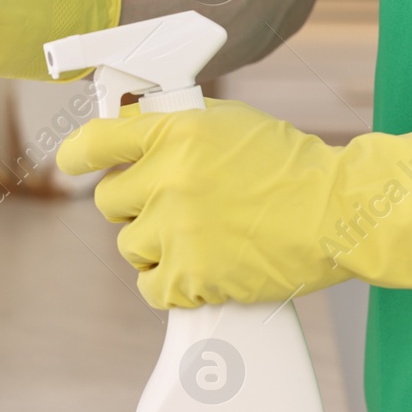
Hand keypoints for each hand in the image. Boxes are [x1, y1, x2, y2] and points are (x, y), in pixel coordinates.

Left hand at [56, 99, 411, 309]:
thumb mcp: (228, 123)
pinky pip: (150, 288)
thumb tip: (124, 126)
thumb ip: (174, 126)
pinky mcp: (193, 276)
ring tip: (203, 237)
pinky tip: (204, 269)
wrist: (340, 213)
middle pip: (108, 202)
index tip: (71, 161)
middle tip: (172, 206)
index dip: (77, 153)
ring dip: (157, 246)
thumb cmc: (289, 166)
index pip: (96, 141)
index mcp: (176, 130)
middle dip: (134, 206)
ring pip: (129, 246)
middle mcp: (170, 177)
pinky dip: (172, 285)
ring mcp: (178, 229)